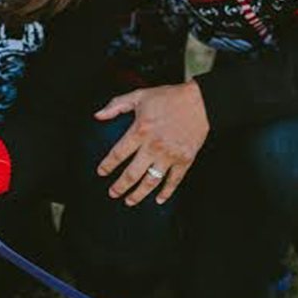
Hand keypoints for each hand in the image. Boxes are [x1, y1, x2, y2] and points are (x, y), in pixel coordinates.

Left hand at [94, 81, 209, 206]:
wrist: (200, 102)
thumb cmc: (169, 97)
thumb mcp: (139, 96)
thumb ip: (116, 105)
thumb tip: (98, 115)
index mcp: (140, 131)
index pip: (118, 154)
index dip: (107, 165)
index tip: (101, 172)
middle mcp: (153, 146)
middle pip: (132, 174)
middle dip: (120, 186)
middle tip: (112, 193)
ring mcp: (170, 155)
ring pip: (151, 182)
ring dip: (138, 194)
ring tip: (129, 201)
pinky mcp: (185, 160)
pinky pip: (174, 181)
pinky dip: (167, 192)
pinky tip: (159, 200)